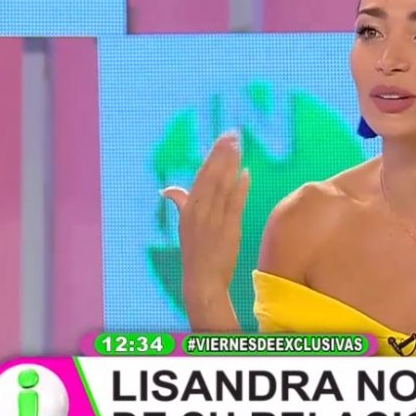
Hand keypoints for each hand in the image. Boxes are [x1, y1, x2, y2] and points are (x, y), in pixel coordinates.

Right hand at [160, 132, 250, 297]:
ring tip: (240, 146)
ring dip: (232, 164)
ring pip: (223, 186)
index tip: (223, 139)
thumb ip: (180, 204)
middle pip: (212, 176)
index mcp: (188, 208)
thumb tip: (168, 190)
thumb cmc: (195, 253)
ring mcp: (213, 220)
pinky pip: (234, 205)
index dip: (213, 156)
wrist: (202, 281)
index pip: (202, 176)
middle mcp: (199, 211)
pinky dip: (240, 188)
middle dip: (223, 153)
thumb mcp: (184, 226)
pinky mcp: (228, 230)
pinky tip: (247, 173)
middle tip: (233, 134)